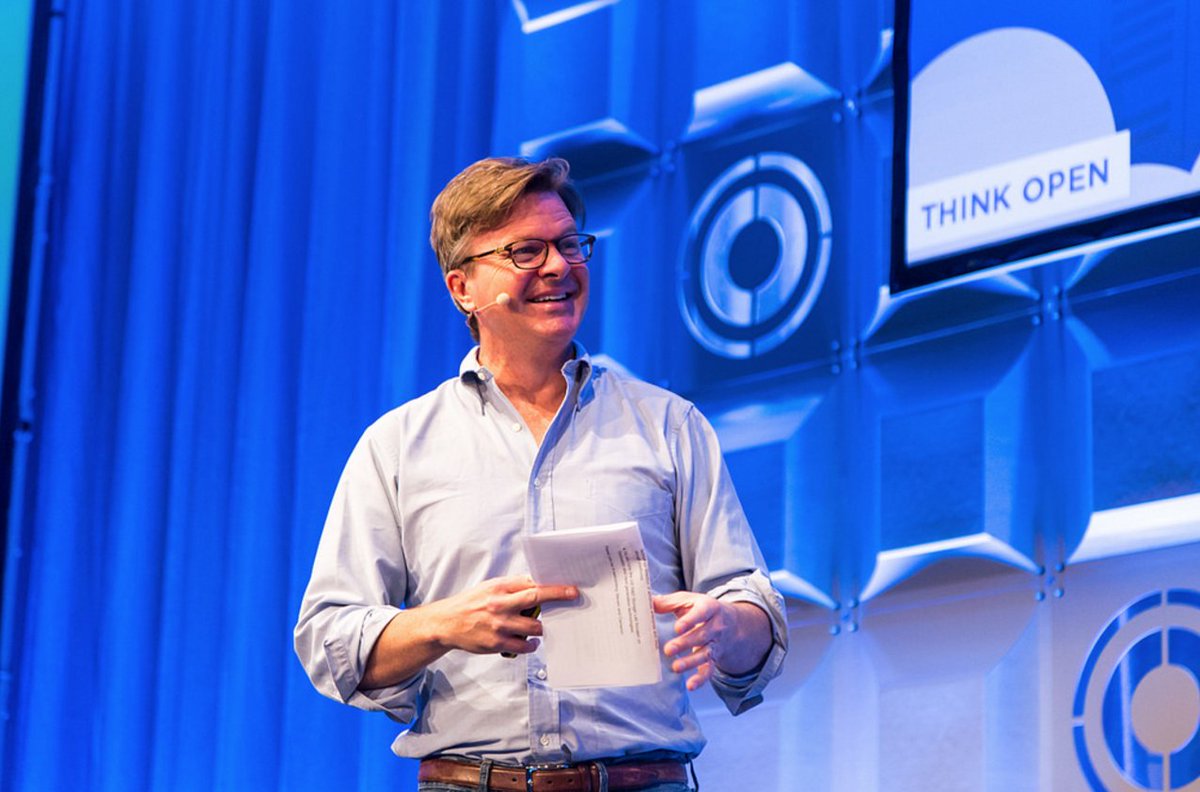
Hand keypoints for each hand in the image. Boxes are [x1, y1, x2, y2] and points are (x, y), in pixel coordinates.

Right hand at [431, 575, 577, 656]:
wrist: (447, 623)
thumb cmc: (471, 603)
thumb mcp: (490, 587)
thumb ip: (513, 586)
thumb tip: (537, 583)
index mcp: (499, 588)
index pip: (532, 584)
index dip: (554, 587)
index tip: (570, 589)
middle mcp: (500, 605)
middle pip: (535, 600)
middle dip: (557, 599)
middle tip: (571, 600)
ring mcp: (499, 625)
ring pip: (533, 627)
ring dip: (540, 628)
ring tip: (539, 628)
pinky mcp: (496, 643)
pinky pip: (523, 645)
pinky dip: (530, 644)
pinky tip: (530, 642)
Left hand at [654, 592, 769, 690]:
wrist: (732, 622)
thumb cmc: (701, 609)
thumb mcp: (688, 600)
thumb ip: (667, 602)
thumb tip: (645, 603)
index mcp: (709, 608)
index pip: (701, 613)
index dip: (690, 620)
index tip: (677, 628)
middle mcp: (716, 626)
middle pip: (701, 636)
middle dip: (685, 643)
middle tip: (668, 649)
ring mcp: (716, 644)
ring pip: (705, 654)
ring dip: (691, 662)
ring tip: (676, 667)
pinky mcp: (714, 658)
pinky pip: (709, 670)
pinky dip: (701, 679)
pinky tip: (691, 685)